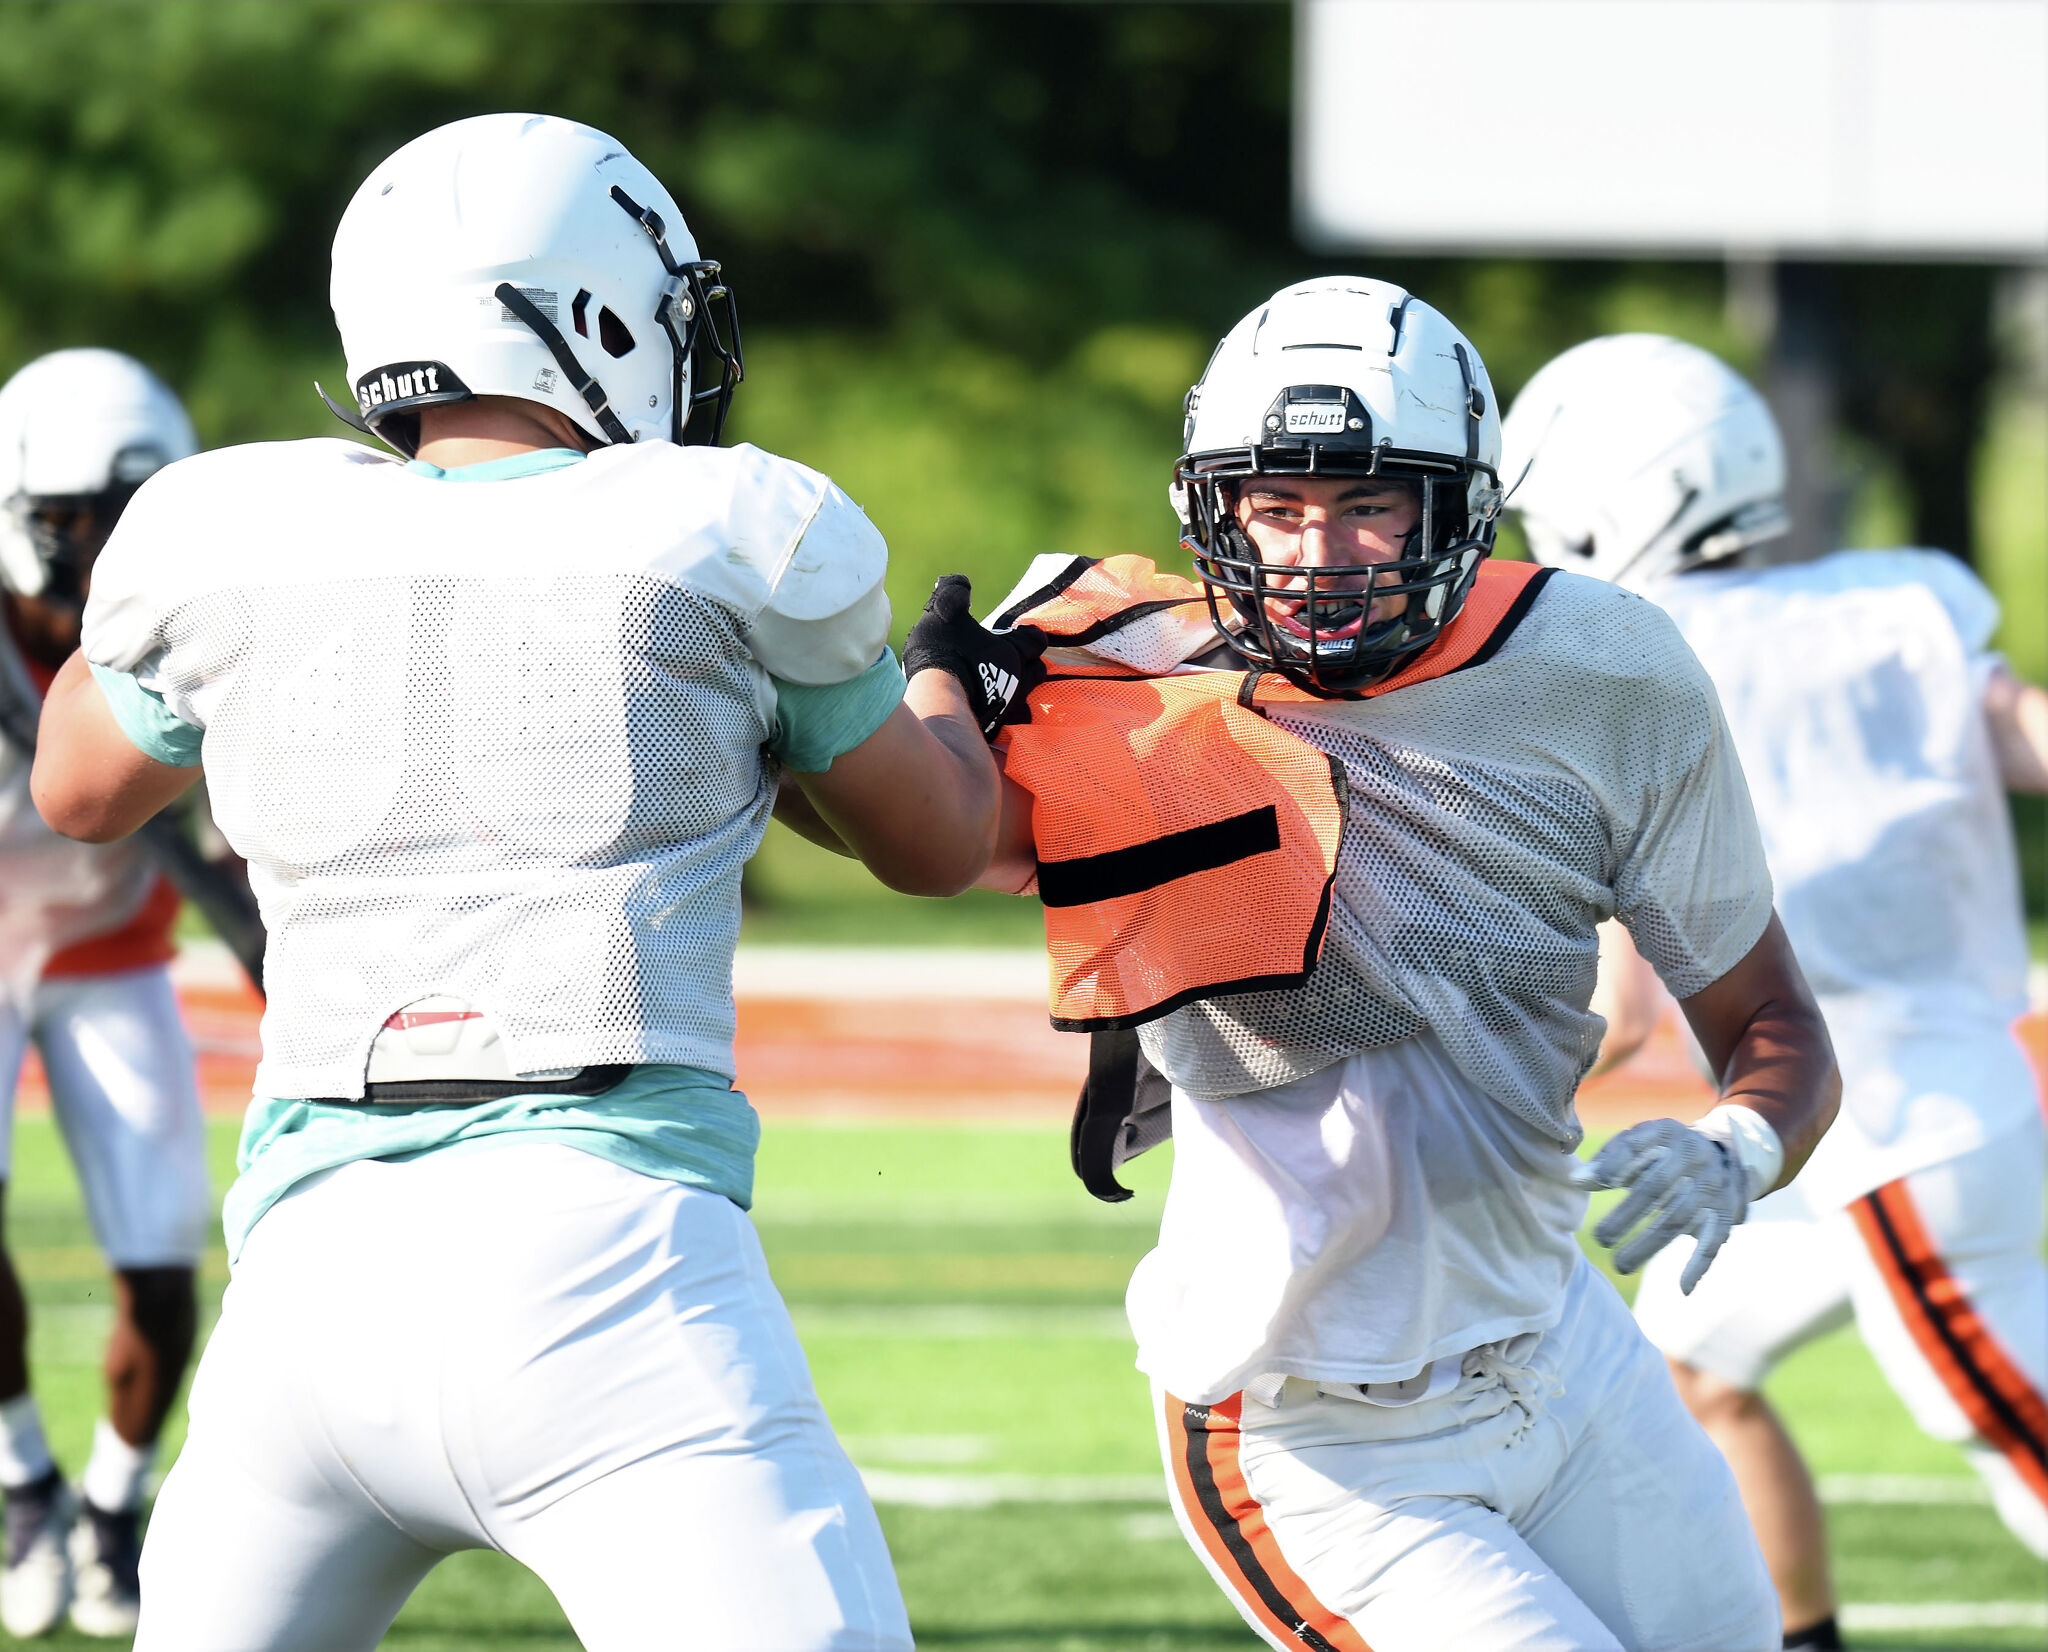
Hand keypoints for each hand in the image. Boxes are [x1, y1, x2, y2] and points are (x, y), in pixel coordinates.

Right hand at [902, 574, 1047, 740]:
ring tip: (1002, 693)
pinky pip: (1006, 727)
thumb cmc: (944, 650)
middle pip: (1038, 672)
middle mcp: (1018, 680)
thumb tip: (960, 582)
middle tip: (1013, 662)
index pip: (1036, 640)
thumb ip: (954, 592)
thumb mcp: (945, 610)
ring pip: (1027, 704)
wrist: (936, 698)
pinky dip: (1000, 720)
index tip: (1018, 632)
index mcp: (1012, 650)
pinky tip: (987, 716)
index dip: (1029, 635)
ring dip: (1019, 697)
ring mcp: (1008, 708)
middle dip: (1029, 666)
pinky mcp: (994, 730)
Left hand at [1569, 1118, 1749, 1293]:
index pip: (1636, 1144)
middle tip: (1601, 1238)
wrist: (1725, 1153)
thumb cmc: (1662, 1151)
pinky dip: (1700, 1265)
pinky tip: (1683, 1288)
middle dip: (1626, 1215)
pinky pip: (1714, 1241)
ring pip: (1679, 1219)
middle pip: (1656, 1188)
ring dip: (1649, 1245)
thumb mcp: (1638, 1142)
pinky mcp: (1725, 1212)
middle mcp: (1692, 1156)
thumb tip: (1576, 1180)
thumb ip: (1608, 1159)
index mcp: (1664, 1133)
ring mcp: (1711, 1186)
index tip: (1595, 1182)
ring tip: (1620, 1265)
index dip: (1615, 1163)